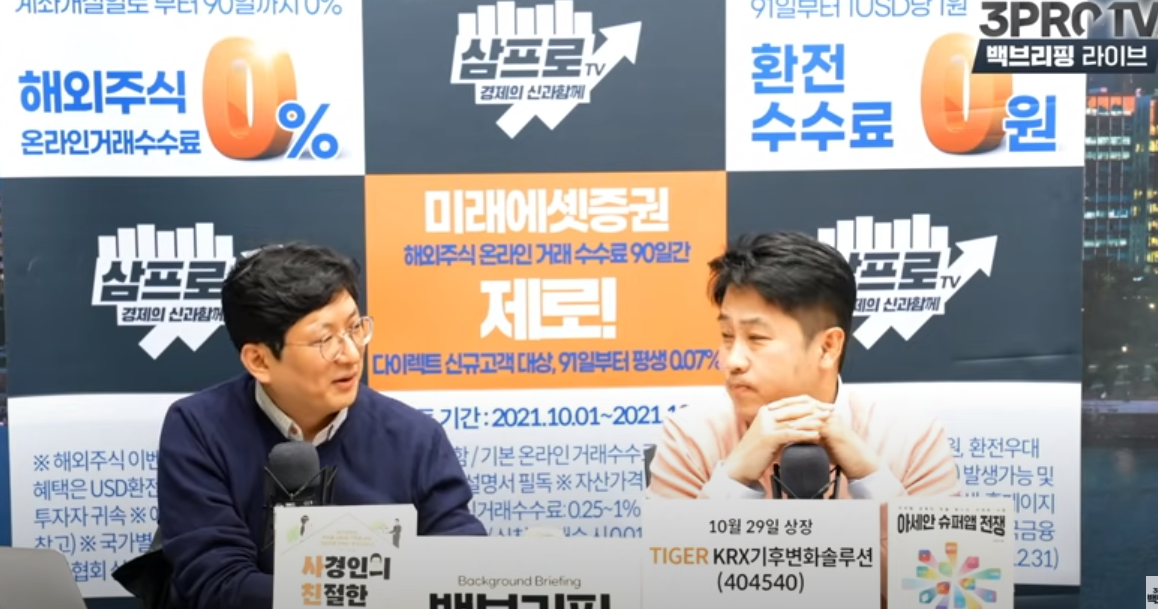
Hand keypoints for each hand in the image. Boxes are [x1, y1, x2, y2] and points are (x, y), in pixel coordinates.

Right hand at [724, 401, 828, 484]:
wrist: (739, 465)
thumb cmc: (756, 452)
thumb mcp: (769, 434)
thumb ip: (782, 427)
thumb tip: (800, 424)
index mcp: (766, 411)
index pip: (791, 403)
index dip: (809, 402)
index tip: (824, 404)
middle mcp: (765, 415)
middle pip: (794, 409)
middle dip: (815, 408)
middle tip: (831, 409)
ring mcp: (766, 425)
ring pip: (794, 420)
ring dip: (813, 420)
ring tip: (828, 419)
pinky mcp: (768, 437)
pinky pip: (790, 433)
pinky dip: (805, 434)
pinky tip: (817, 435)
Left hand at [766, 396, 881, 479]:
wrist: (860, 463)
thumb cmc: (841, 453)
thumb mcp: (821, 441)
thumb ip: (809, 434)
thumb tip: (792, 435)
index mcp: (825, 414)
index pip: (804, 402)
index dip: (788, 403)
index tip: (771, 407)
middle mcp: (829, 413)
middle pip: (805, 402)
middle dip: (787, 405)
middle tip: (770, 408)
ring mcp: (833, 420)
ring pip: (809, 411)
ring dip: (792, 414)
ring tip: (776, 418)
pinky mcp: (836, 430)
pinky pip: (817, 424)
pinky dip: (803, 425)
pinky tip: (791, 429)